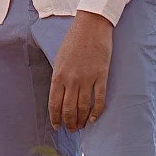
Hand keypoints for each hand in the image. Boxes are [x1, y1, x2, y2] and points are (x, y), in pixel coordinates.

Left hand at [47, 11, 113, 131]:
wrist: (91, 26)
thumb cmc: (74, 40)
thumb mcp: (60, 58)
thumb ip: (59, 77)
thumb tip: (59, 95)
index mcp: (58, 75)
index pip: (54, 104)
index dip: (55, 118)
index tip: (57, 126)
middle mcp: (71, 80)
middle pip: (69, 109)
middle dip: (69, 123)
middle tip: (71, 129)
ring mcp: (87, 79)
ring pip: (83, 107)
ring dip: (81, 120)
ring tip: (81, 127)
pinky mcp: (101, 76)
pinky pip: (99, 99)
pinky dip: (96, 112)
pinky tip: (93, 119)